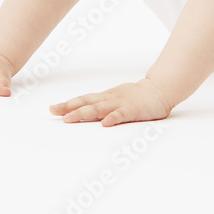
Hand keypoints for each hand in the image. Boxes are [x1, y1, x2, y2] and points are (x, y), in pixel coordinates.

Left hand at [49, 79, 173, 126]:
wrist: (160, 90)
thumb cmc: (137, 97)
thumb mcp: (117, 98)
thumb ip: (102, 104)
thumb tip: (82, 111)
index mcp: (106, 97)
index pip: (84, 99)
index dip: (68, 103)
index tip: (52, 109)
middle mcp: (110, 99)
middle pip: (87, 103)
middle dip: (69, 108)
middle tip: (53, 112)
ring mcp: (121, 103)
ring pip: (99, 108)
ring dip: (83, 113)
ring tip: (69, 119)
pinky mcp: (133, 110)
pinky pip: (122, 114)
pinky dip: (113, 118)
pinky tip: (105, 124)